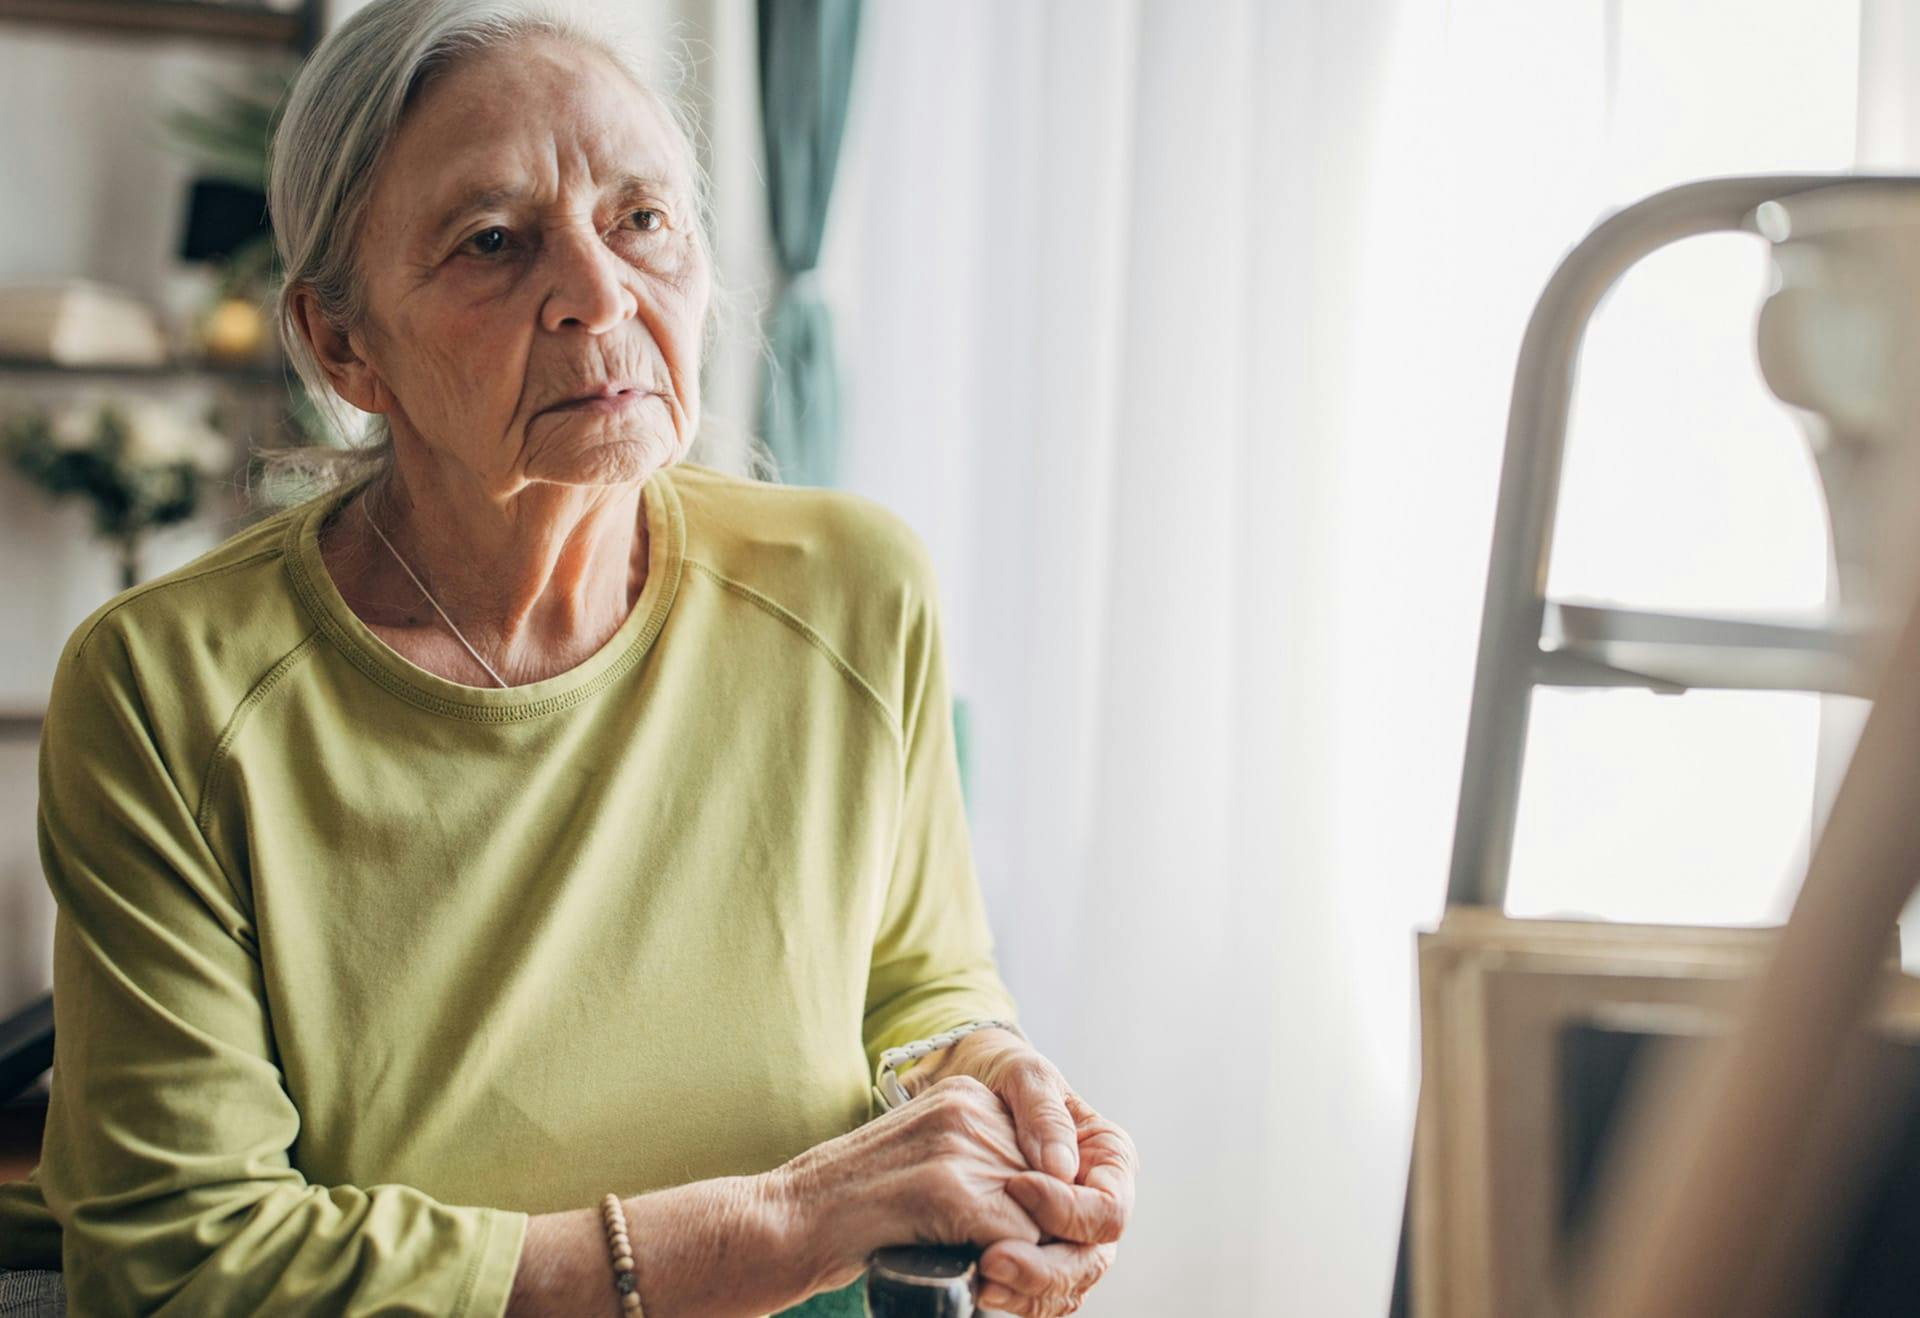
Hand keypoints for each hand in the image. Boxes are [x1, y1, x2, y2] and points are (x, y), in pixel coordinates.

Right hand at [771, 1074, 1044, 1293]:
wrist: (783, 1221)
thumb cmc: (851, 1209)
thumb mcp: (925, 1162)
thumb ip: (979, 1164)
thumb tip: (1046, 1210)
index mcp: (968, 1095)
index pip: (1047, 1158)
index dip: (1047, 1213)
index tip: (1028, 1249)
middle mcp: (972, 1108)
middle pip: (1055, 1188)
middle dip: (1047, 1240)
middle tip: (1018, 1277)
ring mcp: (960, 1144)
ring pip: (1047, 1220)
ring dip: (1033, 1265)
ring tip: (995, 1281)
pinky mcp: (949, 1190)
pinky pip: (1020, 1243)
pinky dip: (1006, 1276)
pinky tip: (972, 1278)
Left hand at [912, 1035, 1138, 1315]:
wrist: (969, 1091)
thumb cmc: (1007, 1076)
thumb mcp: (1026, 1075)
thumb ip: (1045, 1115)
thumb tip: (1061, 1168)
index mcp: (1110, 1160)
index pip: (1108, 1208)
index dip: (1068, 1210)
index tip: (1017, 1187)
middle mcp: (1096, 1204)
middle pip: (1091, 1259)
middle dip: (1045, 1269)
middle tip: (993, 1260)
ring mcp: (1069, 1235)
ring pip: (1066, 1286)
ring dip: (1026, 1291)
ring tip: (982, 1280)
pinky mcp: (1037, 1254)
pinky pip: (1037, 1294)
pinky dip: (1013, 1298)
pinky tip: (980, 1288)